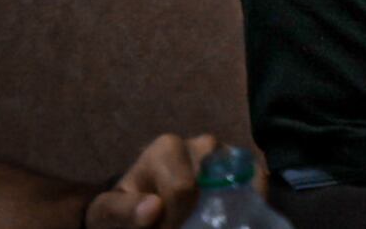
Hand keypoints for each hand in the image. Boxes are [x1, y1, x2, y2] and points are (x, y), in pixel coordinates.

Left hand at [82, 135, 237, 228]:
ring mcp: (228, 154)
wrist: (139, 207)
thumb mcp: (109, 213)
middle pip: (214, 186)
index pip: (182, 190)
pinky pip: (256, 183)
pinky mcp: (244, 167)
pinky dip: (249, 203)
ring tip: (203, 222)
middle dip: (197, 217)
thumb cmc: (125, 208)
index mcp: (167, 147)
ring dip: (225, 209)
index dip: (172, 221)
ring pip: (240, 182)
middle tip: (181, 226)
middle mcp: (203, 143)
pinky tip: (229, 218)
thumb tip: (154, 208)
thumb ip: (124, 211)